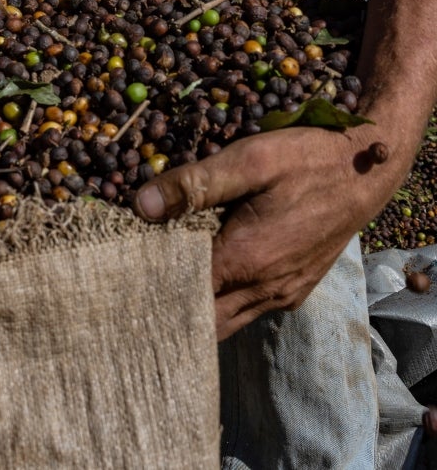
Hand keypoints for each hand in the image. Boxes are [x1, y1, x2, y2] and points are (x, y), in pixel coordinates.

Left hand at [133, 124, 399, 339]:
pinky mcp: (292, 290)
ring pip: (224, 322)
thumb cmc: (305, 160)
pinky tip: (197, 280)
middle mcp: (263, 289)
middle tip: (127, 290)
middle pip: (201, 320)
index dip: (148, 287)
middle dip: (166, 309)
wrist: (364, 172)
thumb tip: (141, 205)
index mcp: (245, 260)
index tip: (117, 276)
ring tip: (155, 288)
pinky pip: (246, 311)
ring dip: (192, 311)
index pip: (181, 293)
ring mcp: (281, 294)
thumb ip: (194, 185)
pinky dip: (219, 305)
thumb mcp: (248, 160)